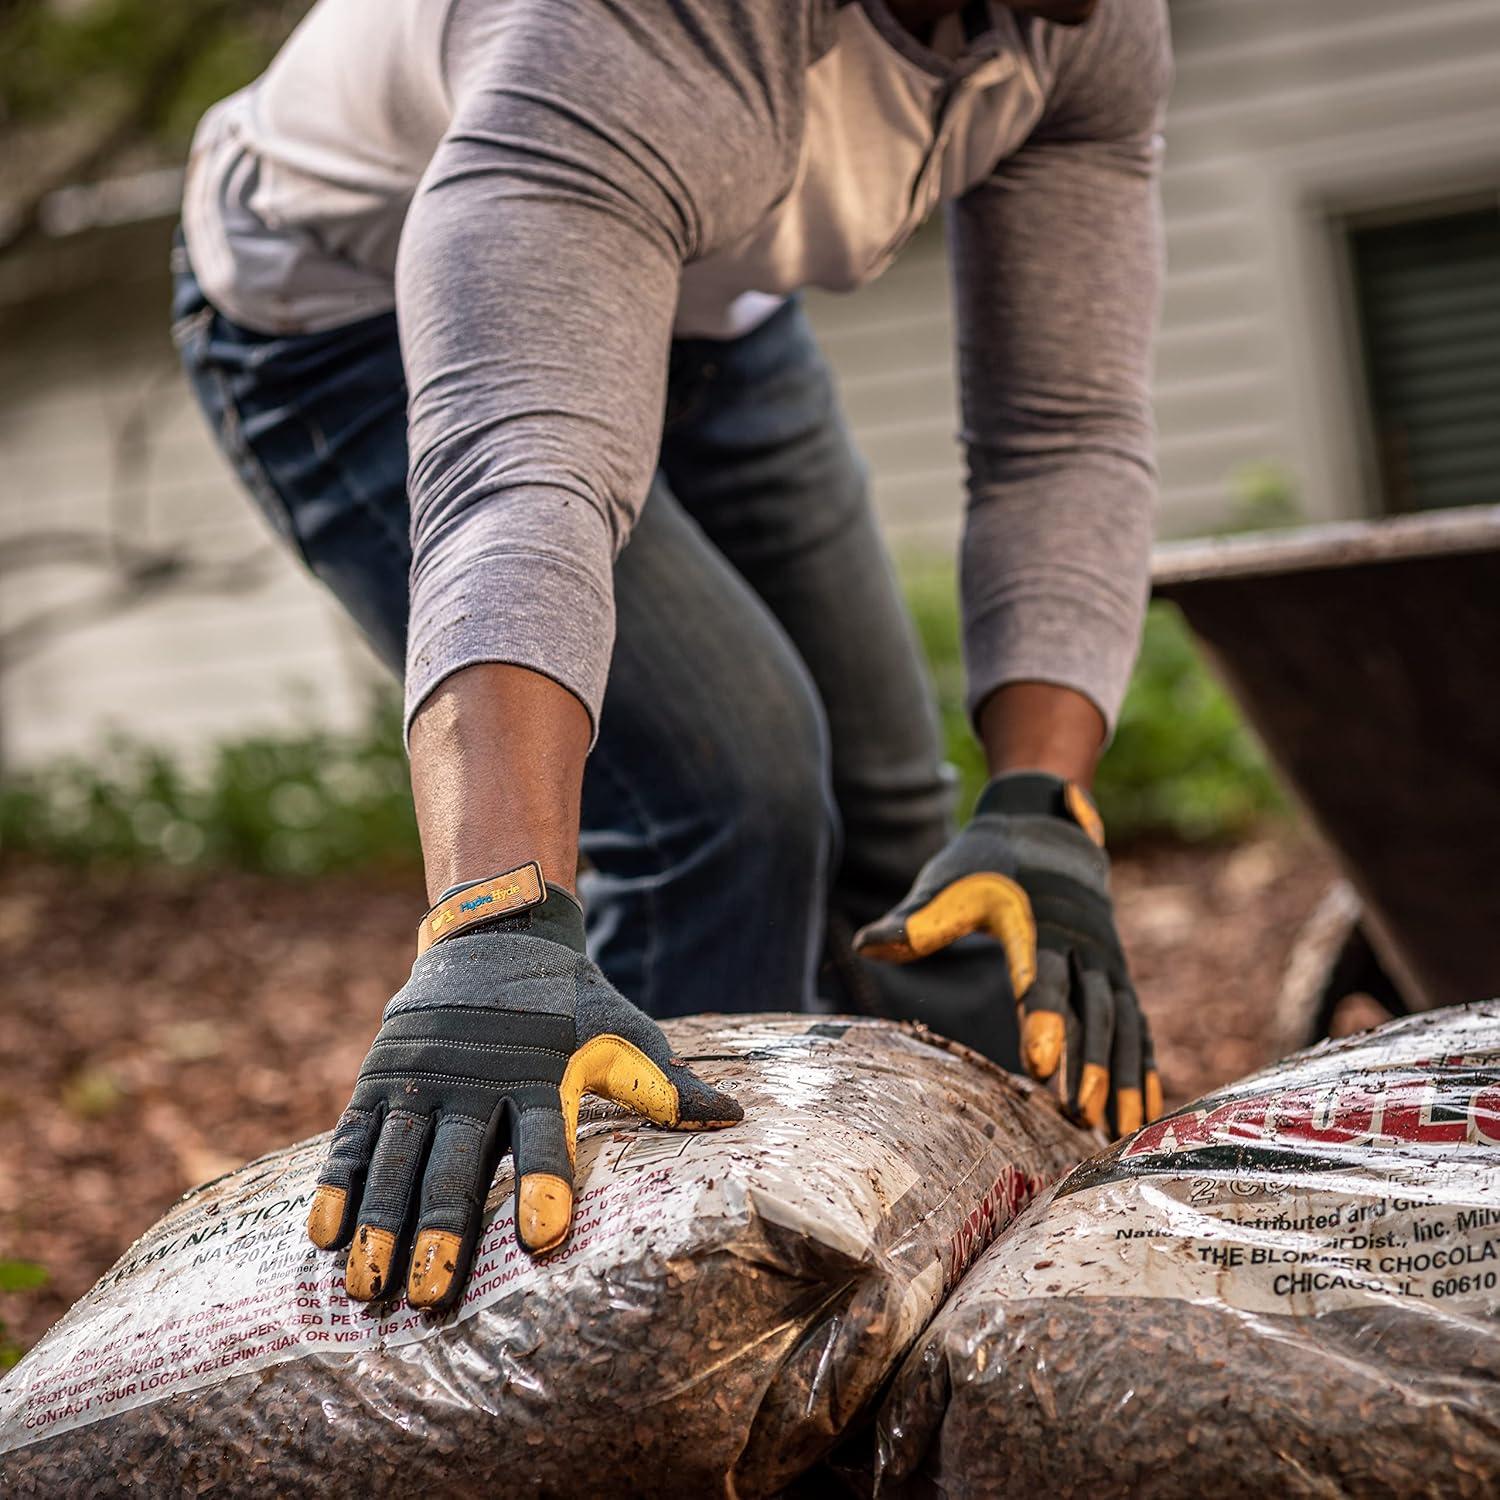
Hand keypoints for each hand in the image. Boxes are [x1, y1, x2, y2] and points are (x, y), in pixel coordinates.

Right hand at [306, 869, 741, 1309]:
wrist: (495, 933)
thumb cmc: (567, 1002)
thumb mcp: (619, 1030)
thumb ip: (663, 1082)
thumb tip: (733, 1117)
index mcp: (540, 1071)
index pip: (545, 1133)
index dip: (544, 1182)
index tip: (544, 1237)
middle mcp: (477, 1079)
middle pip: (458, 1160)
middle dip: (444, 1228)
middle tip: (433, 1293)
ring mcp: (422, 1079)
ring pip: (398, 1157)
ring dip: (383, 1221)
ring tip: (371, 1287)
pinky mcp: (380, 1079)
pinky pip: (355, 1137)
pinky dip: (338, 1184)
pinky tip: (324, 1237)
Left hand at [853, 772, 1160, 1134]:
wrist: (1041, 828)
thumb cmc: (984, 864)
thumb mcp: (948, 882)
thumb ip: (915, 920)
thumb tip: (865, 946)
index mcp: (1036, 919)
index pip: (1041, 973)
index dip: (1043, 1016)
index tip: (1040, 1064)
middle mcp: (1081, 941)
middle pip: (1092, 1005)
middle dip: (1089, 1061)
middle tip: (1080, 1115)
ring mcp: (1106, 959)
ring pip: (1122, 1020)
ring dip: (1122, 1074)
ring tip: (1119, 1129)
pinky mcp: (1117, 974)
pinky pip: (1137, 1024)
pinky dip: (1142, 1066)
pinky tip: (1143, 1113)